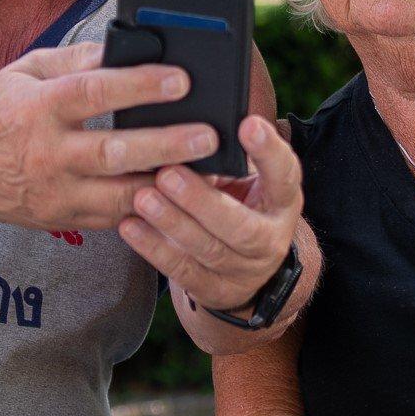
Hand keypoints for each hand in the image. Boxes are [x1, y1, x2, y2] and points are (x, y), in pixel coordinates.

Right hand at [0, 42, 217, 231]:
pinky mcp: (59, 219)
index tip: (182, 79)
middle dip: (167, 144)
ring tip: (207, 174)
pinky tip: (179, 196)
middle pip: (115, 151)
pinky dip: (147, 209)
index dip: (140, 85)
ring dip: (167, 186)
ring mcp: (54, 193)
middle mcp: (46, 154)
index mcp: (37, 107)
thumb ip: (79, 60)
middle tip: (209, 135)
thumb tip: (131, 46)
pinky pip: (112, 218)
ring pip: (120, 196)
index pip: (94, 93)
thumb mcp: (27, 70)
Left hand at [120, 114, 302, 311]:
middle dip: (201, 200)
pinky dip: (154, 248)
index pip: (284, 175)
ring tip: (142, 198)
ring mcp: (245, 270)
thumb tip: (185, 126)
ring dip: (172, 223)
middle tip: (168, 173)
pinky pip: (182, 271)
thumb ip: (225, 158)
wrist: (243, 266)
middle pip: (240, 225)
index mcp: (282, 201)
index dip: (269, 151)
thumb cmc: (237, 204)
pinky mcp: (215, 291)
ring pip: (208, 249)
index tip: (248, 124)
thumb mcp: (244, 180)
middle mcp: (271, 238)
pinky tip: (130, 226)